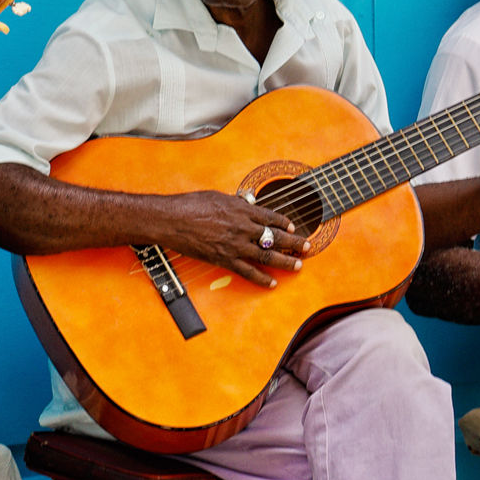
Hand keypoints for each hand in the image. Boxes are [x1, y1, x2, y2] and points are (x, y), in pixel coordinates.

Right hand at [157, 190, 308, 287]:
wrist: (171, 219)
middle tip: (307, 246)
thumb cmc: (190, 204)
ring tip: (298, 265)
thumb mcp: (216, 196)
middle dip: (294, 242)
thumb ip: (234, 202)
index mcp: (241, 209)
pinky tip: (272, 283)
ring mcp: (235, 245)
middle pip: (276, 237)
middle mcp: (243, 227)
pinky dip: (261, 279)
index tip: (293, 227)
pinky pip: (248, 271)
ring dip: (286, 261)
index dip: (285, 223)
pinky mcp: (224, 259)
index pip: (271, 217)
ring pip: (268, 256)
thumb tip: (244, 202)